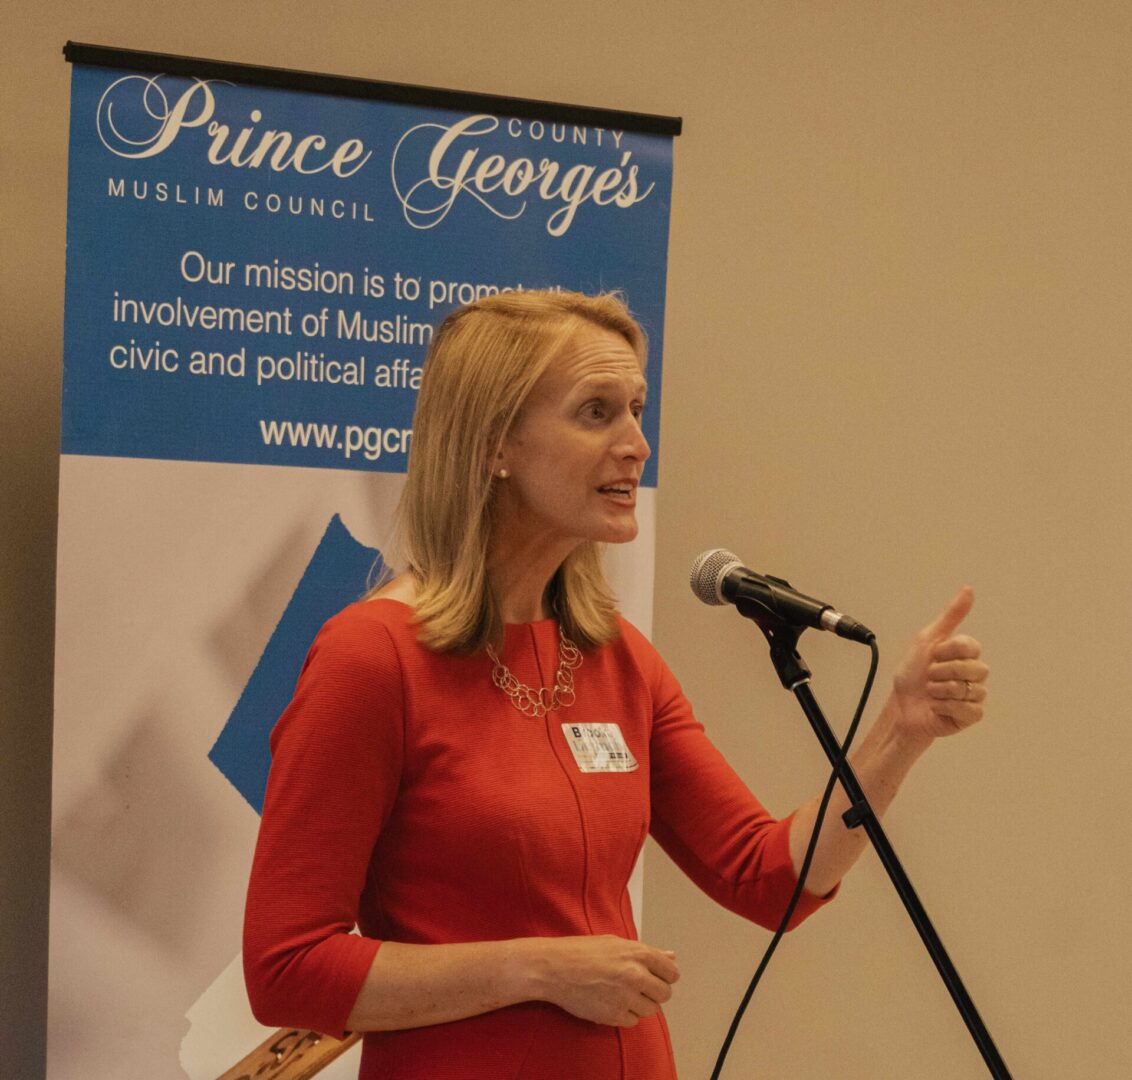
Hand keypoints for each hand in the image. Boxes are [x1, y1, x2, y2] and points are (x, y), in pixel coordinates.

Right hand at [529, 935, 678, 1027]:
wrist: (554, 968)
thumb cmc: (582, 951)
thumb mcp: (616, 943)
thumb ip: (647, 952)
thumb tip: (671, 957)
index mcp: (638, 954)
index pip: (672, 972)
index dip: (665, 975)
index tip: (658, 977)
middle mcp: (636, 975)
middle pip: (664, 994)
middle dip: (654, 991)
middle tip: (638, 986)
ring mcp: (625, 997)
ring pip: (651, 1010)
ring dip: (640, 1004)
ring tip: (622, 994)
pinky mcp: (613, 1016)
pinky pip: (633, 1021)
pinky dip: (625, 1015)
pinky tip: (611, 1002)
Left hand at [891, 586, 988, 739]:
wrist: (900, 706)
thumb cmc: (912, 674)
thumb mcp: (927, 640)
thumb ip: (951, 615)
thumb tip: (969, 589)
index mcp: (965, 653)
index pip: (970, 645)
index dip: (946, 652)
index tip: (932, 655)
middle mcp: (974, 672)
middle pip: (975, 668)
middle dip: (943, 672)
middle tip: (930, 676)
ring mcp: (974, 694)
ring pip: (970, 689)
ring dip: (941, 690)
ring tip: (931, 692)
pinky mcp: (971, 715)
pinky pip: (970, 709)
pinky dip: (946, 707)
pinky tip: (937, 707)